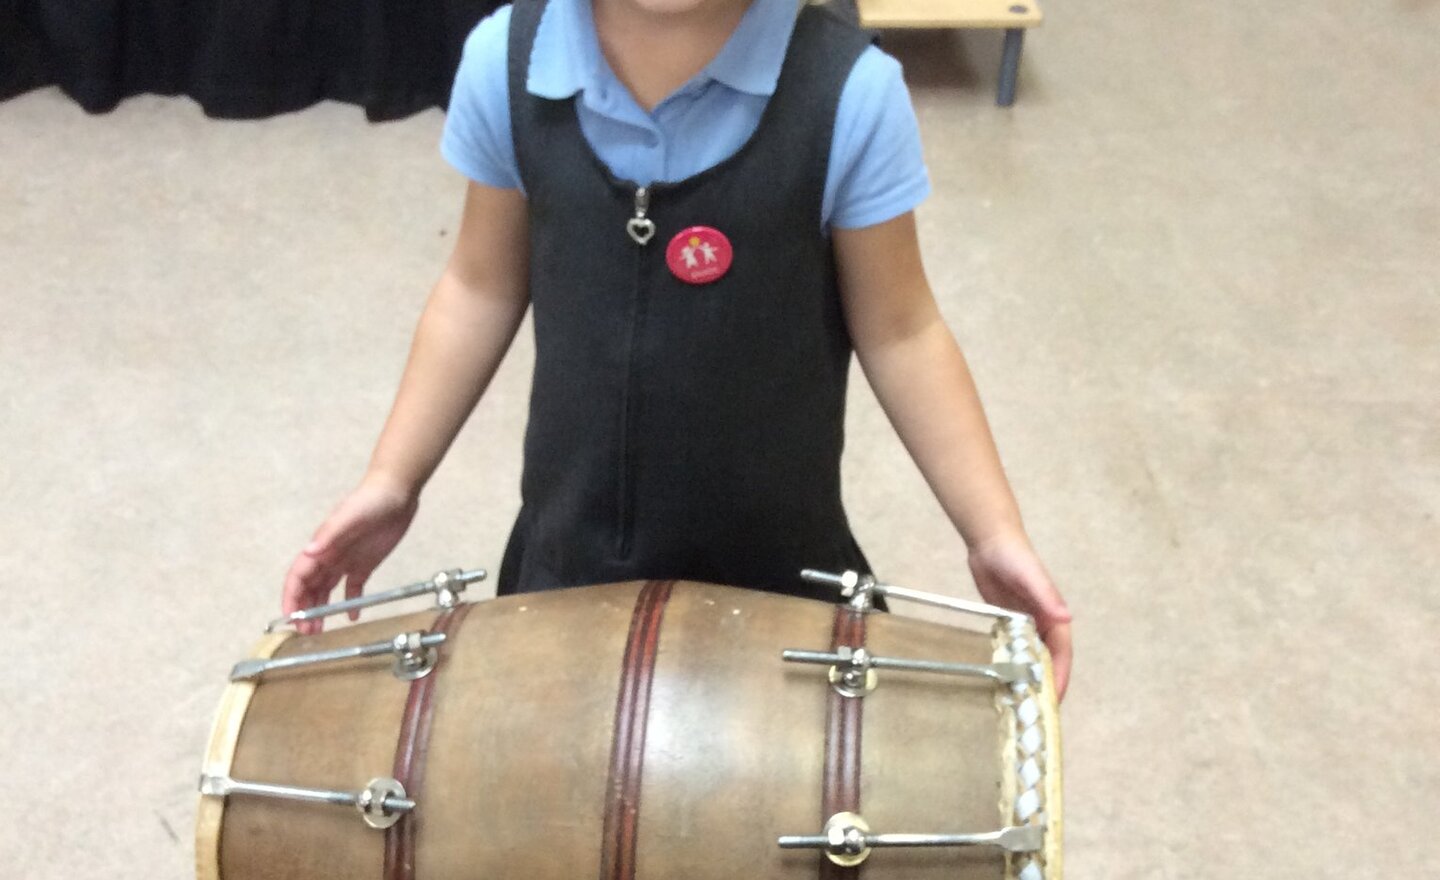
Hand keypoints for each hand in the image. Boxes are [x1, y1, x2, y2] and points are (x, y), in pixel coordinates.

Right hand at [280, 475, 418, 633]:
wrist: (397, 492)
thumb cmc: (371, 501)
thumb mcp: (350, 516)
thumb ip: (330, 534)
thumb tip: (309, 552)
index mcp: (322, 546)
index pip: (299, 576)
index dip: (291, 597)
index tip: (290, 618)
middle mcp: (329, 556)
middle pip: (310, 587)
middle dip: (304, 609)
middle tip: (307, 633)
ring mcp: (346, 560)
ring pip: (327, 590)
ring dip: (321, 609)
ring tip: (319, 630)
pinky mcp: (365, 564)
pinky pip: (353, 587)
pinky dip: (350, 603)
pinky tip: (351, 617)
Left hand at [968, 534, 1072, 700]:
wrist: (991, 541)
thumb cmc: (1014, 557)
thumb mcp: (1031, 576)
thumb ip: (1047, 596)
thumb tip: (1066, 619)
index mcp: (1052, 617)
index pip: (1060, 654)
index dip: (1058, 677)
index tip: (1052, 700)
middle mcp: (1042, 623)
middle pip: (1048, 660)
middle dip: (1046, 684)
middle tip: (1036, 711)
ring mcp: (1025, 623)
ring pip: (1032, 656)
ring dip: (1030, 677)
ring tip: (1021, 702)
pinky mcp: (1009, 620)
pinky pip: (1015, 648)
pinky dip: (1013, 664)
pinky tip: (1003, 679)